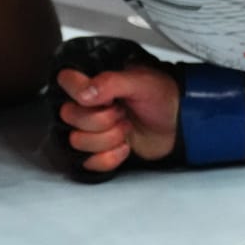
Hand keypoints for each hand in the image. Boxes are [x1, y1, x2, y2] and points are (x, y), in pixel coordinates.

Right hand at [52, 55, 178, 173]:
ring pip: (77, 141)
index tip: (105, 97)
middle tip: (123, 112)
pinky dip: (110, 157)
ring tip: (126, 128)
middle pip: (69, 116)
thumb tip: (85, 93)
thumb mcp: (142, 82)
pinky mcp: (99, 151)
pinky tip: (125, 147)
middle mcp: (88, 106)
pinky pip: (89, 162)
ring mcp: (92, 130)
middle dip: (102, 119)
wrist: (179, 124)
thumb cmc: (163, 97)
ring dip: (108, 138)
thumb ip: (111, 82)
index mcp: (95, 82)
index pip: (65, 82)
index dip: (80, 92)